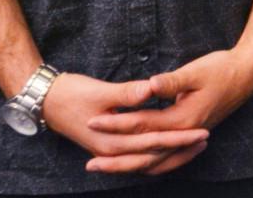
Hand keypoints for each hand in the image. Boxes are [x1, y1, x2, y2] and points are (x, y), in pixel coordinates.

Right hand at [39, 71, 209, 175]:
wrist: (46, 101)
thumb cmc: (71, 93)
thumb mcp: (100, 90)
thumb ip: (128, 93)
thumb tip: (151, 89)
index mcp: (112, 140)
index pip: (154, 141)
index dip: (179, 137)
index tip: (202, 130)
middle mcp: (111, 151)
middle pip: (154, 155)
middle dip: (181, 148)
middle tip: (206, 138)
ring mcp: (109, 152)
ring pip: (146, 163)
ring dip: (171, 156)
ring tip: (195, 147)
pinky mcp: (108, 148)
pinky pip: (137, 160)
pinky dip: (155, 158)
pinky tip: (168, 151)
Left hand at [84, 47, 252, 167]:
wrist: (248, 75)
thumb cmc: (222, 69)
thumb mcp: (195, 71)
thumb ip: (170, 81)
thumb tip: (148, 86)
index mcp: (182, 118)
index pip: (141, 125)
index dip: (115, 123)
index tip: (92, 122)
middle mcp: (184, 133)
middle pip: (145, 153)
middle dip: (116, 159)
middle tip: (90, 164)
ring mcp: (190, 137)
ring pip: (156, 162)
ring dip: (131, 167)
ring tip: (108, 170)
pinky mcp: (192, 135)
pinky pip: (169, 160)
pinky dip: (152, 166)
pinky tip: (140, 166)